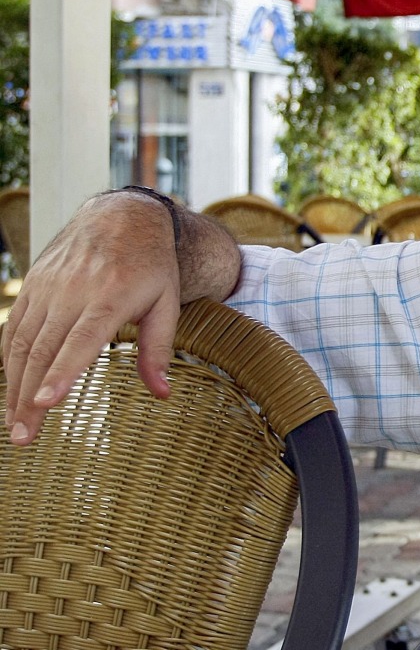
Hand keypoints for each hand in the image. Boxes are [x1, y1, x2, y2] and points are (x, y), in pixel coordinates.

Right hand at [2, 193, 180, 445]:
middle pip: (45, 351)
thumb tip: (162, 393)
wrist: (120, 216)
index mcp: (111, 296)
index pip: (81, 340)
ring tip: (15, 425)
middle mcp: (73, 292)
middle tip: (23, 437)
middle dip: (29, 398)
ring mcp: (48, 287)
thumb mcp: (168, 301)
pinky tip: (10, 388)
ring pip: (23, 343)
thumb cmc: (151, 265)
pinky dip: (8, 360)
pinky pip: (14, 327)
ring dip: (14, 387)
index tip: (45, 403)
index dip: (61, 373)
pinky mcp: (33, 285)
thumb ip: (160, 348)